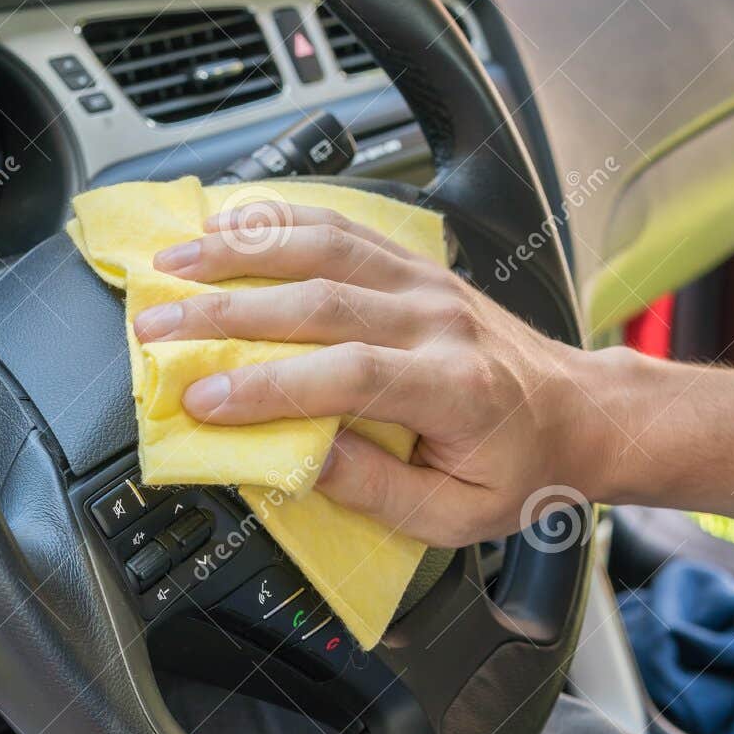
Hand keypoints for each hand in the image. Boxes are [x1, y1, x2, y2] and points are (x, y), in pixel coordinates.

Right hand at [132, 202, 617, 546]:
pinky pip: (340, 227)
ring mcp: (423, 283)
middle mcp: (436, 322)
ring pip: (323, 247)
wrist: (577, 409)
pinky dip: (278, 219)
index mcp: (453, 390)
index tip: (203, 400)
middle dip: (225, 311)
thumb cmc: (517, 467)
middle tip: (157, 327)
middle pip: (319, 300)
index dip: (269, 385)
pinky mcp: (412, 265)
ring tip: (172, 262)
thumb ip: (376, 491)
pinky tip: (226, 223)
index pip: (348, 375)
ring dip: (239, 250)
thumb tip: (296, 458)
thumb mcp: (457, 515)